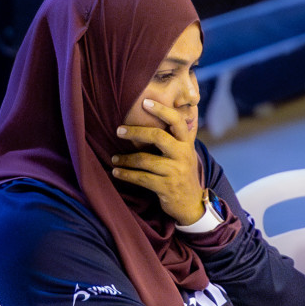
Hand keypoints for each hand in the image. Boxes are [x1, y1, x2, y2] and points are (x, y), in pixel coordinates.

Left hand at [111, 99, 205, 224]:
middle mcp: (182, 154)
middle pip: (158, 136)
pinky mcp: (166, 187)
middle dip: (136, 132)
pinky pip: (141, 178)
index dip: (162, 110)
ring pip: (145, 160)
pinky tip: (117, 172)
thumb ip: (177, 135)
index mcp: (186, 143)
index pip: (177, 121)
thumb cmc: (182, 172)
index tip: (145, 102)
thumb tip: (169, 112)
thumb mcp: (185, 152)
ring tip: (113, 158)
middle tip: (118, 130)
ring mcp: (175, 171)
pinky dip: (126, 175)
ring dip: (125, 159)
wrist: (191, 203)